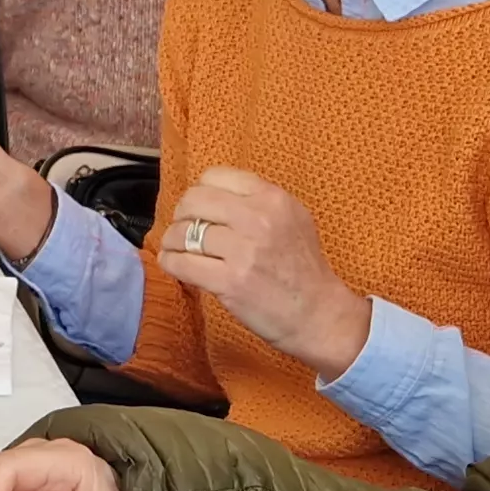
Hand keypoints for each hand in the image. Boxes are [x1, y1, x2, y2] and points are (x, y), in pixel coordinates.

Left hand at [155, 169, 368, 378]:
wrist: (319, 314)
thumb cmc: (303, 269)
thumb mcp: (293, 219)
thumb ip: (257, 201)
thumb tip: (211, 195)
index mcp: (273, 198)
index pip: (215, 176)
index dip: (200, 192)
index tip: (199, 209)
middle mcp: (258, 218)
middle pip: (194, 200)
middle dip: (181, 215)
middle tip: (183, 230)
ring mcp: (243, 251)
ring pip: (183, 232)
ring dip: (172, 242)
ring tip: (176, 250)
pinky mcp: (230, 281)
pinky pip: (181, 263)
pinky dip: (170, 263)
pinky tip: (174, 265)